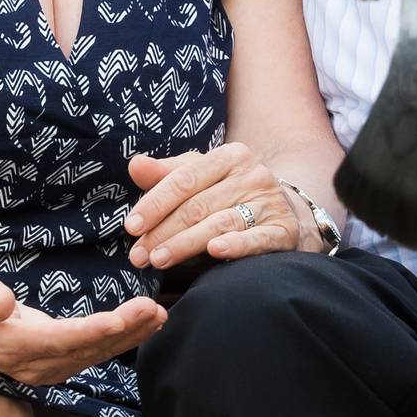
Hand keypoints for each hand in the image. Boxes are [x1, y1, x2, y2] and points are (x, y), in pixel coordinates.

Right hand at [0, 271, 166, 386]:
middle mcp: (34, 366)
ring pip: (95, 354)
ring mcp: (47, 368)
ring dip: (130, 336)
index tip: (125, 317)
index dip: (96, 330)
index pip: (63, 340)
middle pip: (87, 350)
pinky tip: (143, 326)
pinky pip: (94, 353)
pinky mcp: (57, 362)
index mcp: (13, 348)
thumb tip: (4, 302)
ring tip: (159, 315)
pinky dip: (121, 339)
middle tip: (155, 309)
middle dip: (124, 331)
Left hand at [125, 145, 314, 268]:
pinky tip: (215, 252)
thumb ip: (166, 174)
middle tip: (138, 255)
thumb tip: (135, 165)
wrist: (285, 210)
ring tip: (158, 260)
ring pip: (221, 223)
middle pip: (198, 205)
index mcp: (230, 155)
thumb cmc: (229, 192)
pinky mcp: (283, 229)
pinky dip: (236, 245)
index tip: (131, 227)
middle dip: (163, 232)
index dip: (155, 203)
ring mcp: (270, 202)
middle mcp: (253, 174)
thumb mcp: (200, 177)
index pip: (184, 179)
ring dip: (185, 244)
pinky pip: (257, 239)